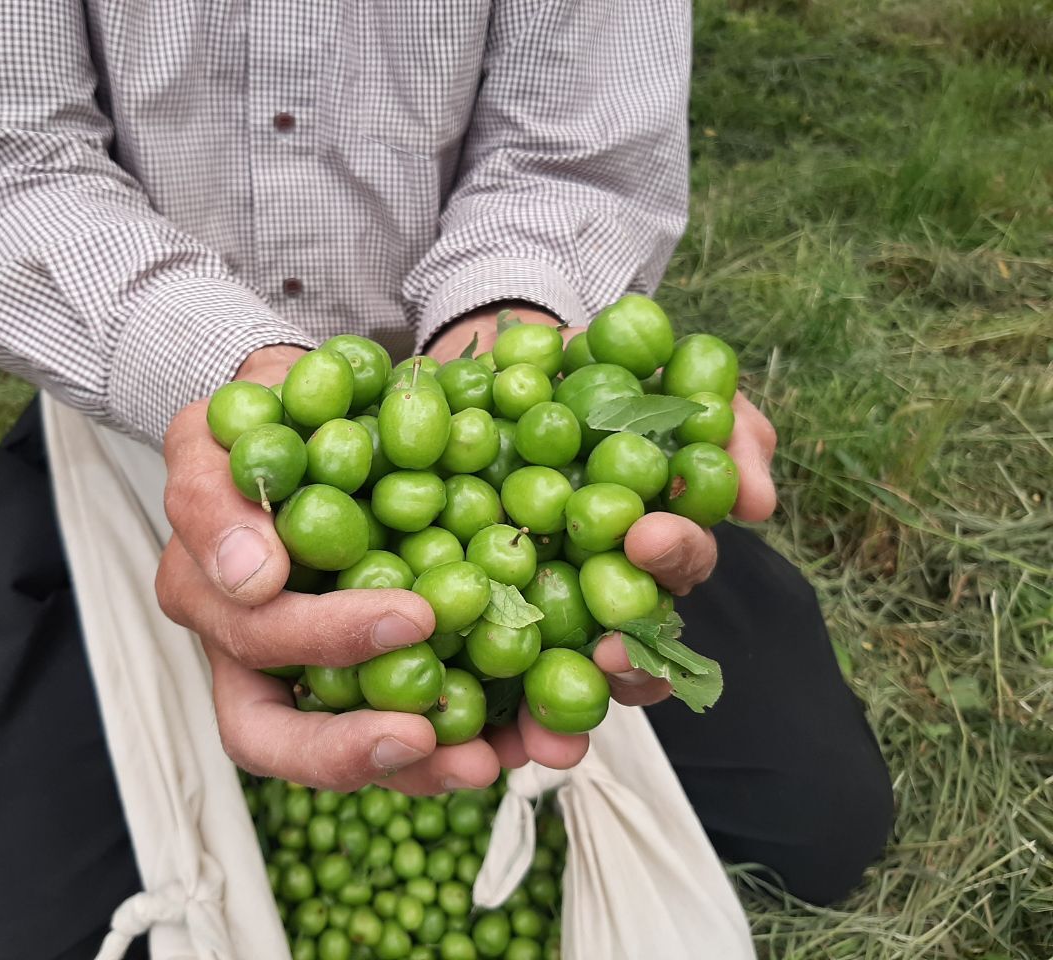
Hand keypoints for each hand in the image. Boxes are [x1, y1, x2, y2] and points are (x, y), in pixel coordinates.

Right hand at [156, 345, 500, 794]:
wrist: (316, 413)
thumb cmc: (271, 412)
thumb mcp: (232, 421)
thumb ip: (219, 489)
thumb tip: (255, 575)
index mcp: (208, 589)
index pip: (252, 636)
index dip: (325, 639)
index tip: (411, 617)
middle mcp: (246, 647)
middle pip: (274, 733)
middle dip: (351, 744)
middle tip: (429, 734)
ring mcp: (305, 669)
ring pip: (340, 748)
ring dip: (414, 767)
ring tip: (487, 761)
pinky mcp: (371, 673)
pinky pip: (406, 725)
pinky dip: (461, 743)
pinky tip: (521, 742)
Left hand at [428, 304, 777, 769]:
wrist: (493, 360)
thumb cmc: (592, 370)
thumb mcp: (664, 372)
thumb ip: (724, 423)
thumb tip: (757, 504)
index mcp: (647, 537)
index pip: (674, 568)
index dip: (670, 562)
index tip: (648, 538)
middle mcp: (599, 582)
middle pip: (627, 640)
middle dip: (629, 657)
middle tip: (611, 648)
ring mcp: (536, 602)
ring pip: (560, 678)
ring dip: (564, 715)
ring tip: (552, 743)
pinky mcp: (470, 610)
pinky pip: (474, 666)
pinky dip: (481, 711)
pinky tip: (467, 734)